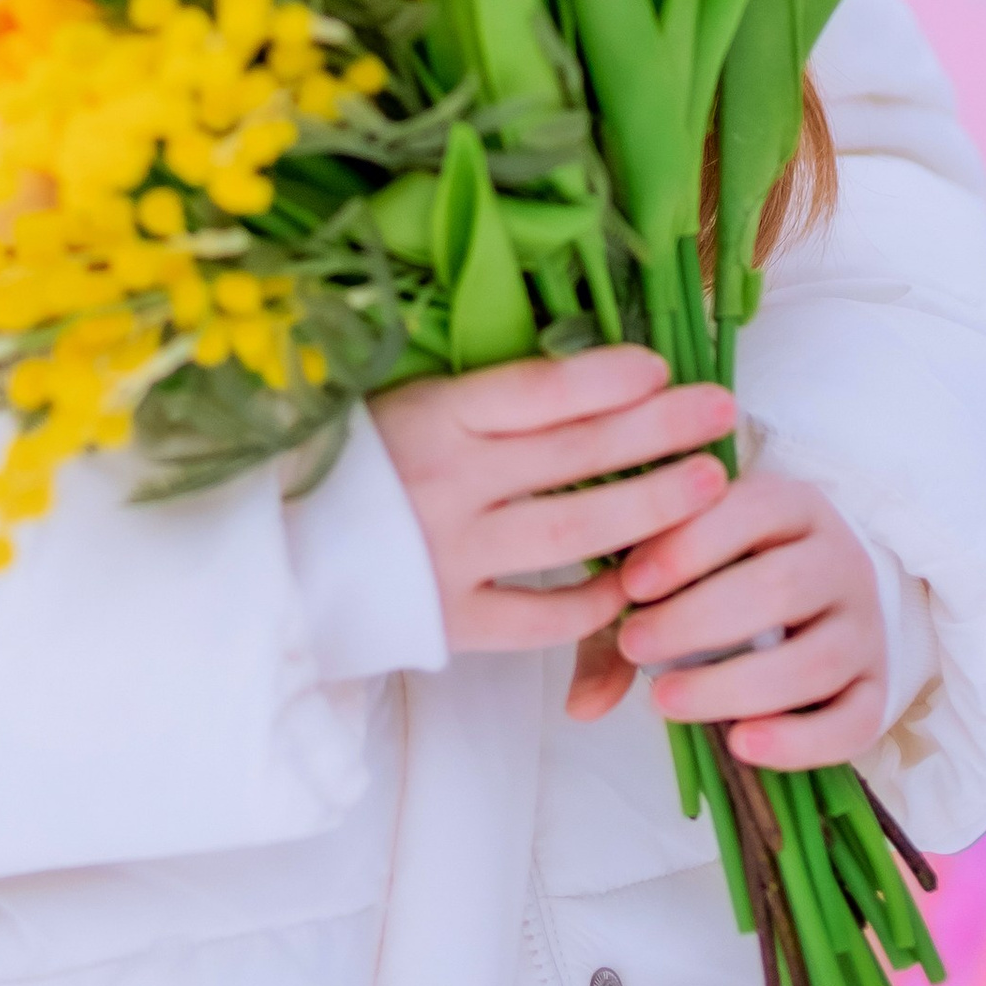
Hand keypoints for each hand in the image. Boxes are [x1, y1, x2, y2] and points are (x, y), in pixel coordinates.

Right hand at [373, 345, 735, 656]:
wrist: (267, 564)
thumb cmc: (343, 470)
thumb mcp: (397, 409)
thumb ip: (477, 406)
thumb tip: (580, 383)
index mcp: (426, 415)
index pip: (533, 390)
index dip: (602, 377)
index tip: (659, 365)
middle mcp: (446, 480)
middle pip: (573, 451)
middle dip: (656, 429)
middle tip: (717, 411)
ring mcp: (451, 554)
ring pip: (574, 529)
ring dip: (650, 504)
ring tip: (708, 484)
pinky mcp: (453, 620)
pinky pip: (544, 614)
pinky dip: (595, 598)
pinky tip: (635, 581)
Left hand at [599, 468, 886, 767]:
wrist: (820, 589)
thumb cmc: (725, 572)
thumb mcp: (681, 567)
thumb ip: (623, 617)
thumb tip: (580, 705)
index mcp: (791, 505)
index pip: (748, 511)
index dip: (687, 546)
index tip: (628, 584)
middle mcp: (840, 559)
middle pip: (781, 588)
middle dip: (699, 621)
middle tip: (635, 644)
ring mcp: (865, 628)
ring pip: (816, 661)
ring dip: (735, 685)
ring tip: (666, 699)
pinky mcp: (879, 690)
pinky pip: (853, 723)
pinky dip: (799, 741)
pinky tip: (741, 744)